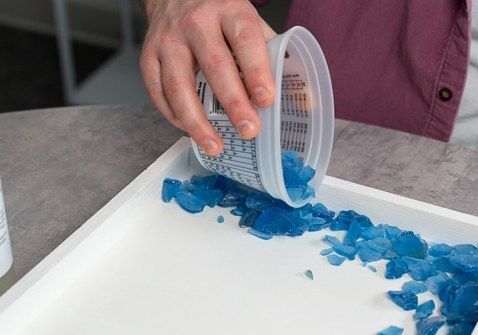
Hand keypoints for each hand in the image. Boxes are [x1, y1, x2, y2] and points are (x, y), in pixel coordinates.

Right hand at [141, 0, 275, 154]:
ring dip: (197, 122)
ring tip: (214, 146)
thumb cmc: (218, 16)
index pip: (245, 41)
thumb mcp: (248, 22)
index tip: (266, 100)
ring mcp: (168, 40)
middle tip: (248, 130)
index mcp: (229, 10)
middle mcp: (196, 23)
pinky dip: (174, 116)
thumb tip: (298, 97)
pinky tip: (189, 130)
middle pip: (215, 67)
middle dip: (233, 103)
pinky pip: (158, 92)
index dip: (256, 72)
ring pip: (179, 86)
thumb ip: (269, 54)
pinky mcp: (148, 56)